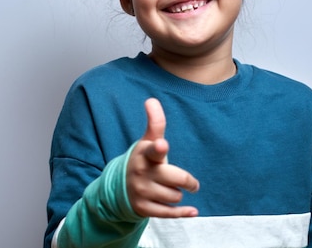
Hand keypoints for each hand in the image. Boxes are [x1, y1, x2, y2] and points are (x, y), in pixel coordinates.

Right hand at [126, 98, 199, 217]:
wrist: (118, 187)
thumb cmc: (143, 160)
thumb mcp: (147, 142)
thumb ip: (155, 123)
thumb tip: (151, 100)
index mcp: (145, 154)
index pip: (154, 150)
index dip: (159, 147)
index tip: (162, 145)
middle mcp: (143, 173)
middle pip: (177, 179)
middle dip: (188, 181)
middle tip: (191, 183)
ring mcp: (142, 192)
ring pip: (175, 196)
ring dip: (177, 194)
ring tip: (169, 189)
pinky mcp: (144, 209)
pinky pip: (170, 213)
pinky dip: (183, 212)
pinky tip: (192, 211)